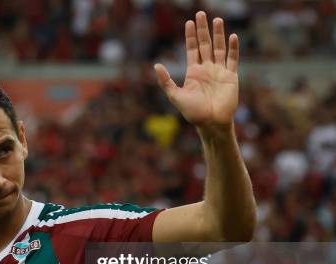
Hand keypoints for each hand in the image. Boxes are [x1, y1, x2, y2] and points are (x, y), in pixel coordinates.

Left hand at [155, 11, 238, 127]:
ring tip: (217, 20)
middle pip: (205, 44)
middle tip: (201, 13)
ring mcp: (219, 71)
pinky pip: (233, 59)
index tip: (189, 22)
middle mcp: (207, 69)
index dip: (190, 36)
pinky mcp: (231, 77)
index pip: (192, 49)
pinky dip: (233, 48)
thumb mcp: (176, 96)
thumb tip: (156, 65)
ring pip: (219, 48)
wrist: (211, 123)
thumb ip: (166, 81)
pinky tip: (232, 36)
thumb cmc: (193, 113)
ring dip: (218, 34)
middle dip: (202, 30)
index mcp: (193, 72)